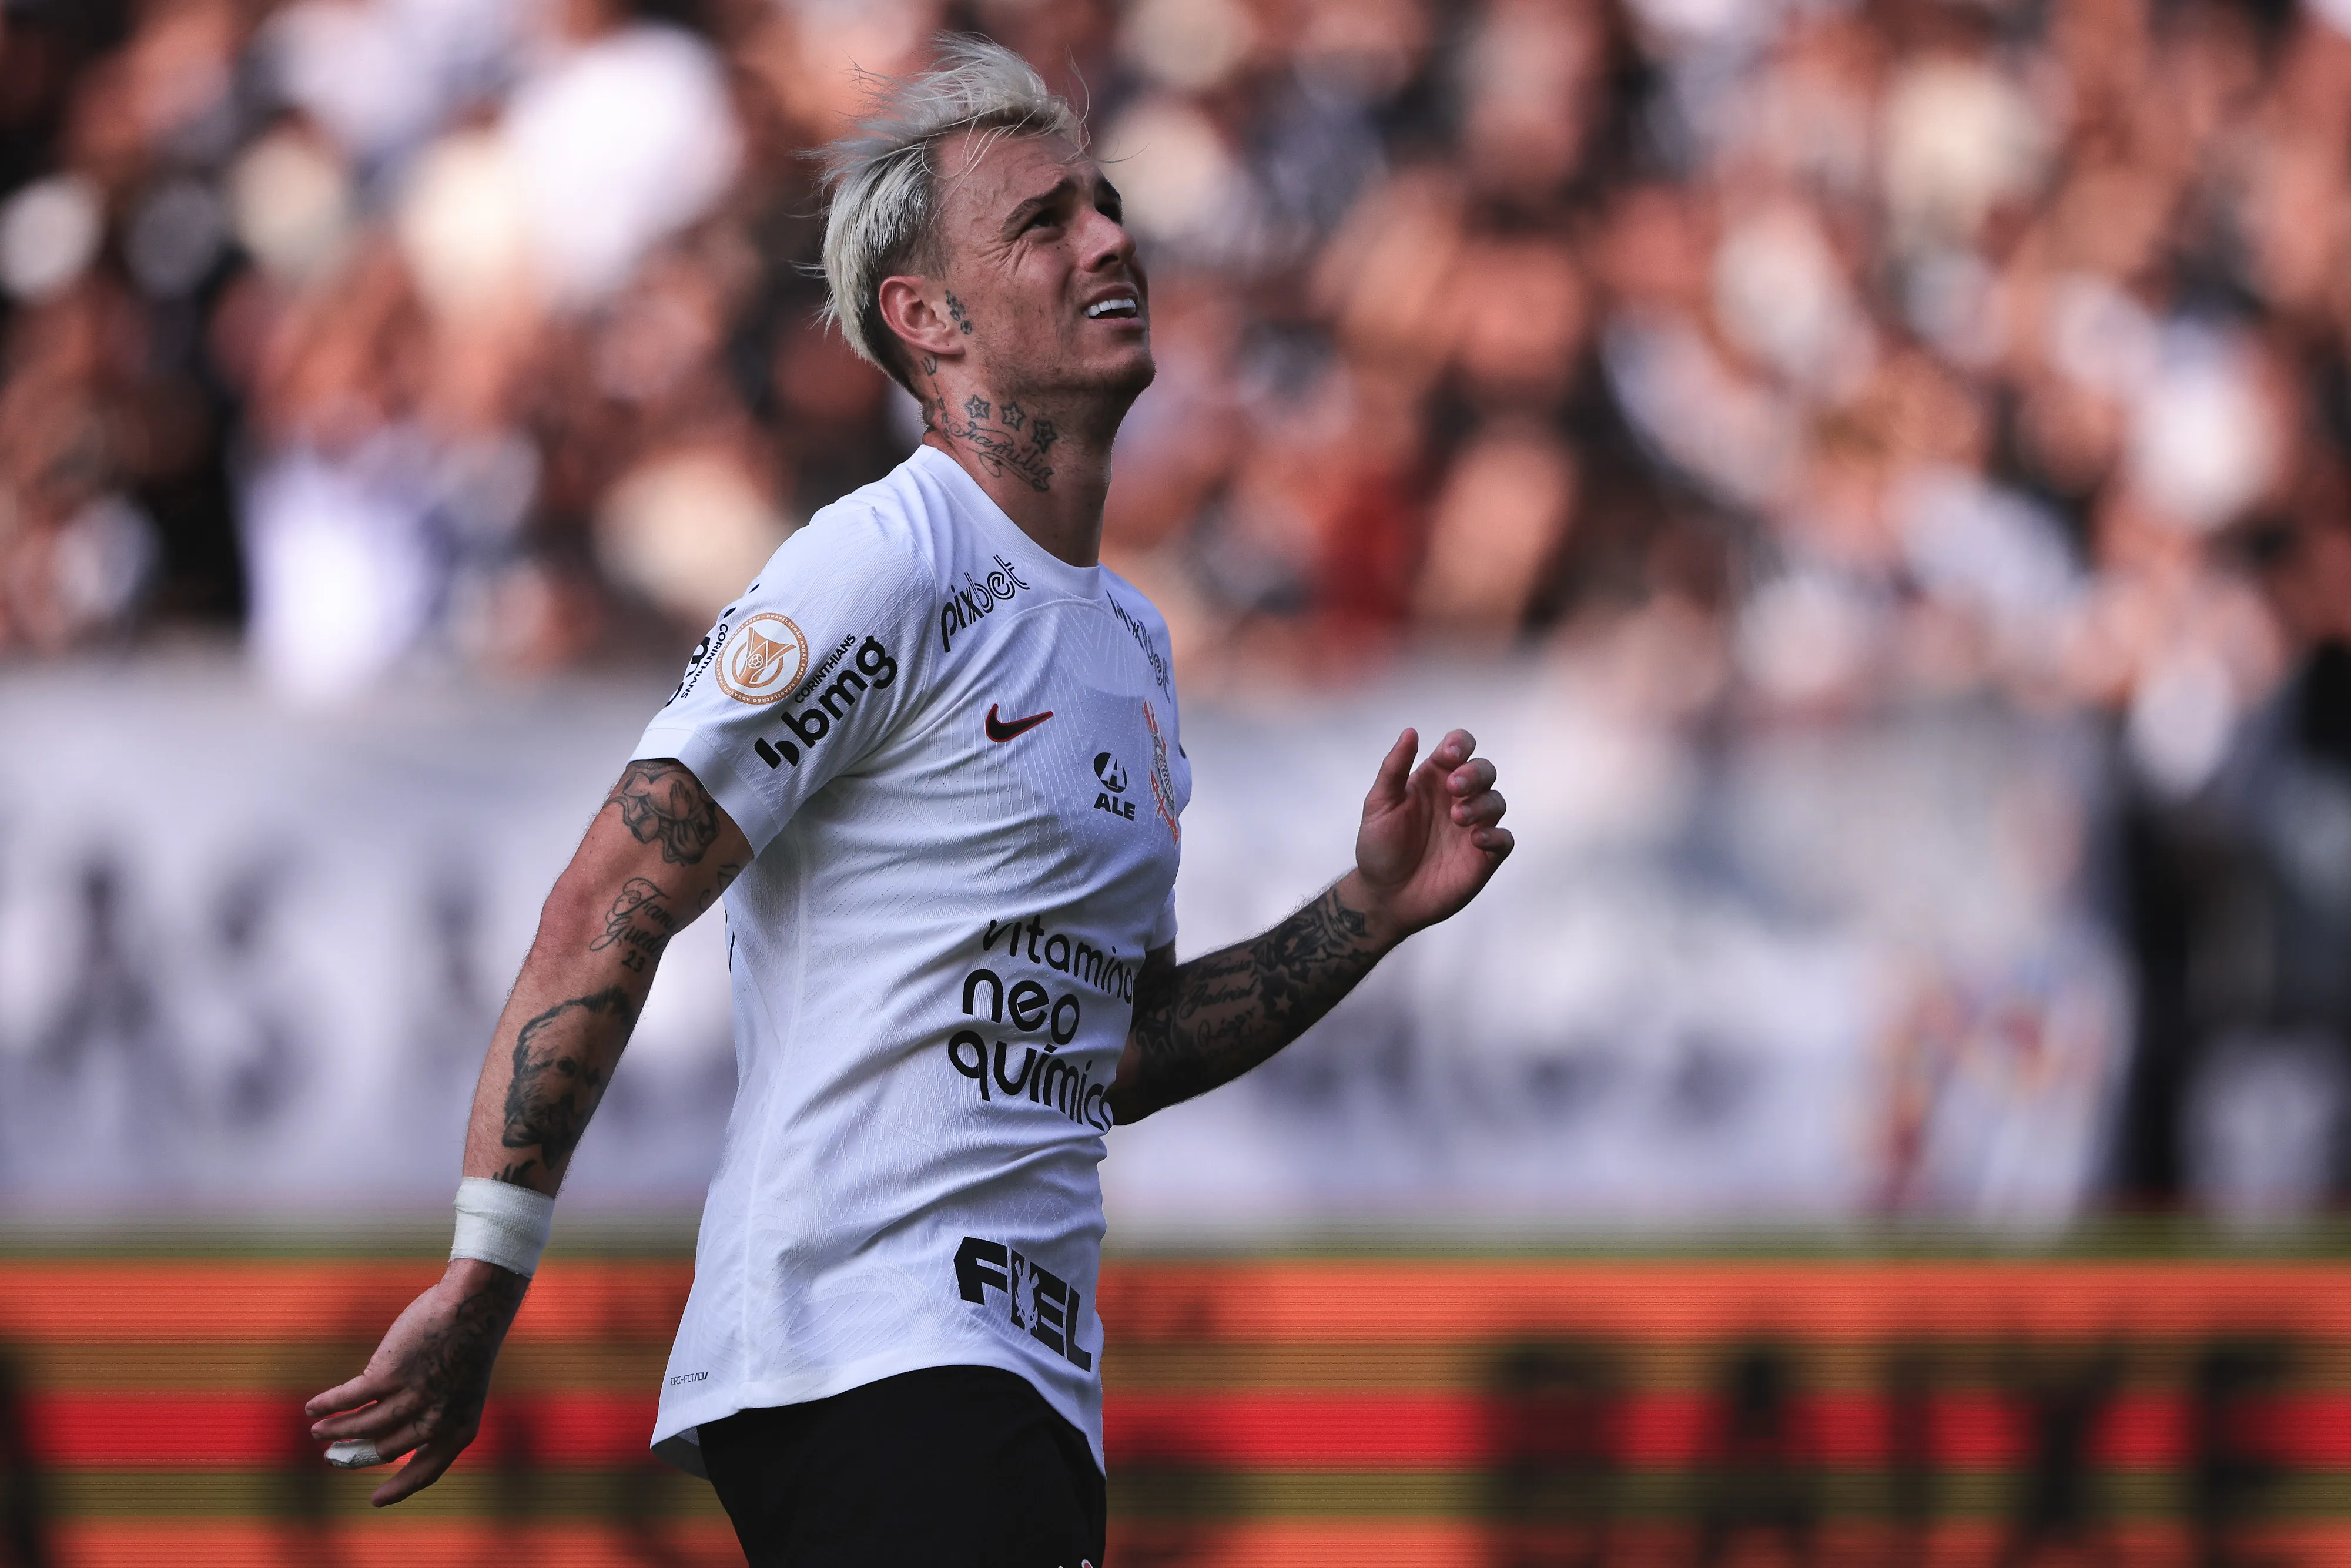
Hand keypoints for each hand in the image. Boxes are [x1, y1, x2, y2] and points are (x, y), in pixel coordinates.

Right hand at [304, 1259, 527, 1505]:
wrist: (474, 1304)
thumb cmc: (470, 1341)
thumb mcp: (463, 1387)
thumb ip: (435, 1413)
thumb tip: (387, 1432)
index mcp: (460, 1428)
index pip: (426, 1471)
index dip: (399, 1489)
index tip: (376, 1501)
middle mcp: (436, 1421)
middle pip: (384, 1450)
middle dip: (355, 1455)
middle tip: (333, 1456)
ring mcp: (411, 1399)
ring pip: (362, 1427)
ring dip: (334, 1431)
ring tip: (317, 1430)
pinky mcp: (387, 1377)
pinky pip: (348, 1399)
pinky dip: (327, 1405)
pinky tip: (313, 1408)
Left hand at [1343, 727, 1512, 945]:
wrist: (1385, 896)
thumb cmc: (1379, 848)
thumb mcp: (1378, 805)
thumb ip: (1394, 768)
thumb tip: (1411, 732)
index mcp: (1434, 780)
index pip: (1459, 748)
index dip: (1461, 744)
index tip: (1450, 755)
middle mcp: (1457, 799)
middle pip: (1484, 770)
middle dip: (1475, 773)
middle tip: (1454, 788)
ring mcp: (1473, 826)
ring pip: (1496, 801)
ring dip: (1482, 804)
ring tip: (1458, 818)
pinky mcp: (1484, 855)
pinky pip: (1504, 838)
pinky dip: (1495, 835)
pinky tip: (1476, 839)